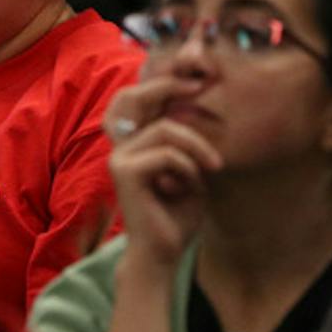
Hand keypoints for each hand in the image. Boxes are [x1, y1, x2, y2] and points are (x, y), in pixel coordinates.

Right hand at [104, 74, 223, 267]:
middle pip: (137, 98)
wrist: (163, 253)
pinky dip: (187, 168)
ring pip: (166, 130)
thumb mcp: (191, 169)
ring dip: (197, 147)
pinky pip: (167, 154)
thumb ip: (188, 142)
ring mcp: (118, 157)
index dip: (160, 82)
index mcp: (133, 143)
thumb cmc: (178, 213)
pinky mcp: (124, 172)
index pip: (136, 98)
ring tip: (212, 167)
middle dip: (168, 86)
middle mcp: (120, 146)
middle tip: (200, 86)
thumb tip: (201, 101)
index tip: (195, 79)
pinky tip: (188, 188)